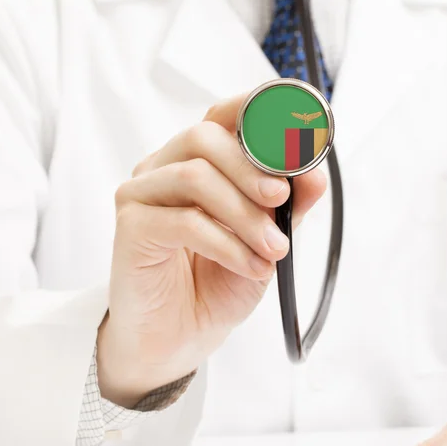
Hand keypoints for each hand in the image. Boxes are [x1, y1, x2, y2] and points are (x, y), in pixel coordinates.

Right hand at [98, 94, 325, 406]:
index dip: (256, 109)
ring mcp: (142, 195)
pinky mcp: (131, 228)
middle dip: (252, 167)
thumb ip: (288, 206)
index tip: (296, 126)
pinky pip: (184, 222)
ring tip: (274, 249)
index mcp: (197, 161)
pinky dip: (227, 244)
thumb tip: (315, 173)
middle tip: (281, 199)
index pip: (222, 116)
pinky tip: (250, 266)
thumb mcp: (266, 240)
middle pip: (204, 137)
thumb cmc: (218, 282)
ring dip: (245, 215)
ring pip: (194, 176)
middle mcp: (165, 168)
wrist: (180, 337)